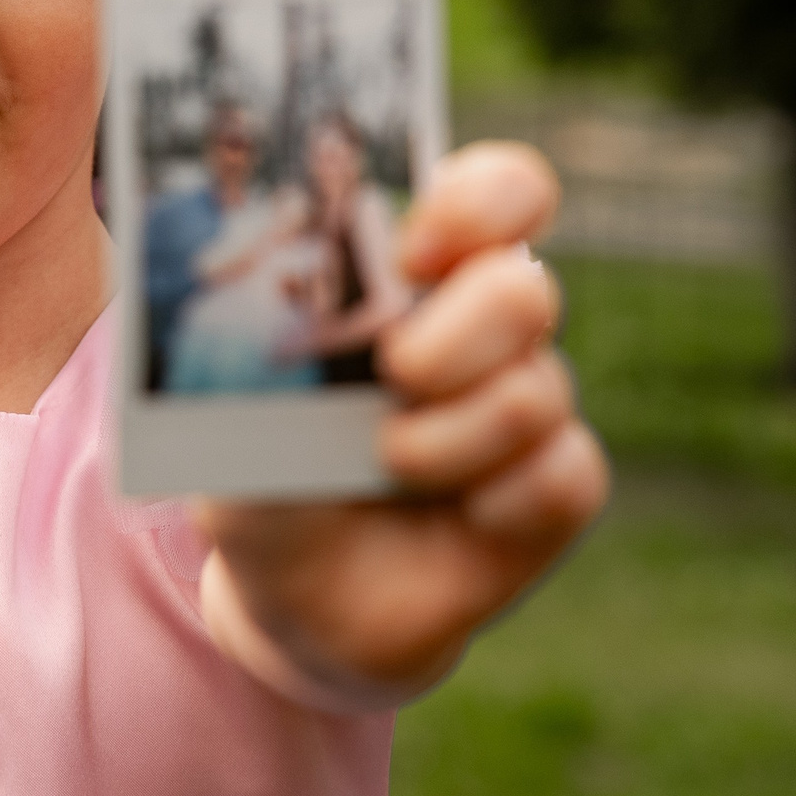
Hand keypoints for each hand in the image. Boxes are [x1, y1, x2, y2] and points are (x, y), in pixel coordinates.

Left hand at [200, 142, 608, 708]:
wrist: (299, 601)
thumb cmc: (268, 478)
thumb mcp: (231, 418)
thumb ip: (252, 366)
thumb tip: (270, 314)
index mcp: (421, 277)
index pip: (500, 194)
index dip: (482, 201)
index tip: (414, 251)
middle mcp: (489, 331)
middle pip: (525, 287)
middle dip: (458, 333)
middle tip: (395, 371)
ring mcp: (529, 408)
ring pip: (534, 392)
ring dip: (446, 440)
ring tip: (387, 464)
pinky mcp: (553, 490)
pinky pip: (564, 475)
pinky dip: (497, 504)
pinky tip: (458, 521)